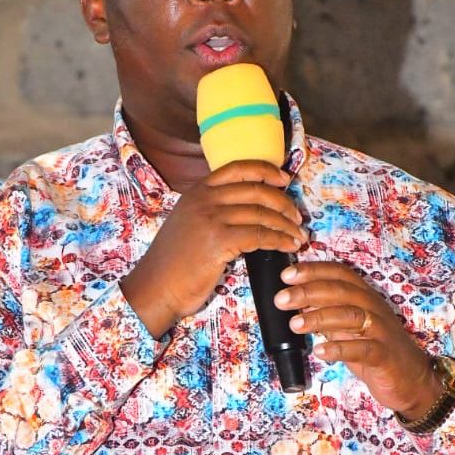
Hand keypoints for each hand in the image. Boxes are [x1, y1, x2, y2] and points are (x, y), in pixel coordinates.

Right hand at [121, 160, 307, 337]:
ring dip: (286, 225)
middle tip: (297, 217)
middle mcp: (205, 199)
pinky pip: (260, 235)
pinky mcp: (219, 241)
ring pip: (262, 213)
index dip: (266, 170)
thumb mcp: (188, 222)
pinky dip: (280, 240)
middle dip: (283, 202)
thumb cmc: (173, 262)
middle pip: (256, 190)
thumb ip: (211, 209)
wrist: (156, 286)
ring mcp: (211, 219)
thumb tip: (247, 209)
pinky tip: (288, 247)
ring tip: (299, 236)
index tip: (284, 179)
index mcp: (198, 191)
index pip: (238, 168)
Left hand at [274, 261, 440, 418]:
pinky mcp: (385, 355)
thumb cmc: (375, 351)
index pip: (339, 274)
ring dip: (320, 317)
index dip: (313, 271)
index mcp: (365, 297)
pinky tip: (319, 351)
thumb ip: (327, 314)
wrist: (411, 381)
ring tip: (295, 324)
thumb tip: (297, 300)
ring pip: (351, 316)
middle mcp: (374, 308)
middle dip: (309, 292)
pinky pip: (362, 348)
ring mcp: (382, 331)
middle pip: (342, 291)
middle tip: (282, 299)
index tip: (287, 274)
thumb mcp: (348, 329)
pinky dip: (339, 349)